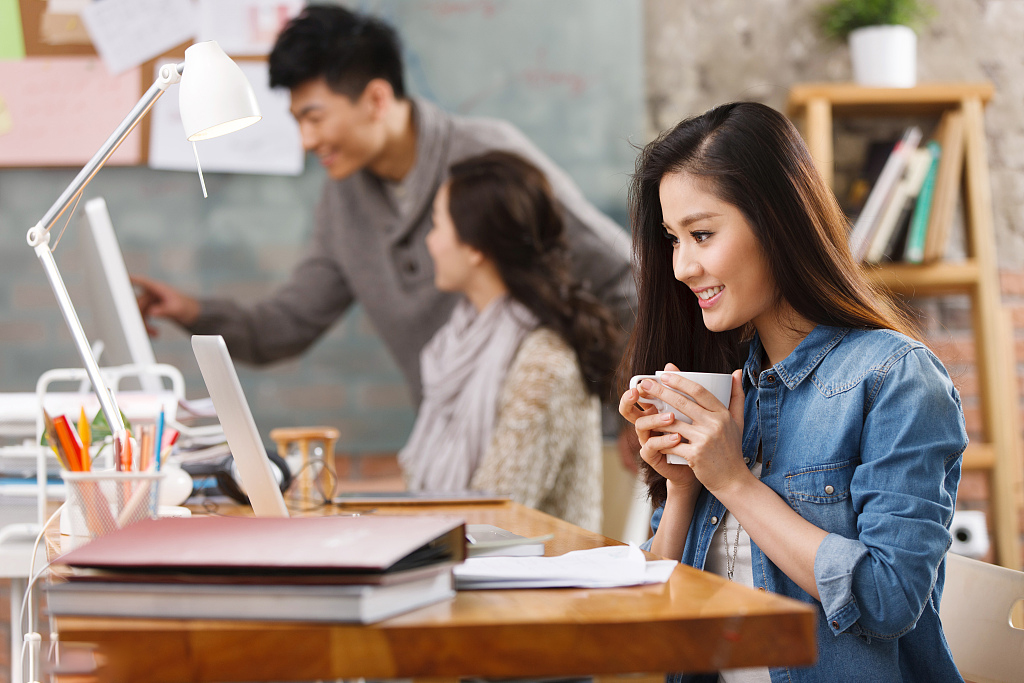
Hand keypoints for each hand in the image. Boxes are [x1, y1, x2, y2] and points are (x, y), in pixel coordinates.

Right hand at [131, 275, 200, 334]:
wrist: (191, 313)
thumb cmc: (186, 307)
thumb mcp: (177, 309)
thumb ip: (164, 310)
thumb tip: (151, 313)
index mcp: (158, 288)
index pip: (142, 282)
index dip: (130, 281)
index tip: (121, 280)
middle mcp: (151, 293)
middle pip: (137, 302)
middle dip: (138, 316)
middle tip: (142, 328)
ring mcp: (149, 300)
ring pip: (138, 312)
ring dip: (144, 324)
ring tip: (155, 334)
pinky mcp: (149, 308)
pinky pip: (142, 317)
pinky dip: (146, 326)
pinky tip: (155, 334)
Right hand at [618, 365, 697, 489]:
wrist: (702, 464)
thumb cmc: (696, 435)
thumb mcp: (693, 410)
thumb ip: (683, 389)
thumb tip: (671, 364)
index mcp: (654, 410)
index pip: (639, 396)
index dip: (636, 388)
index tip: (643, 380)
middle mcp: (647, 424)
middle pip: (628, 410)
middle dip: (628, 400)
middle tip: (638, 392)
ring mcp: (647, 439)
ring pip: (640, 426)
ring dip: (654, 420)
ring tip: (671, 417)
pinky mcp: (652, 456)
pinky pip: (650, 447)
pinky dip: (662, 441)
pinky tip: (676, 438)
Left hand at [631, 364, 747, 494]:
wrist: (732, 480)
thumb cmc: (731, 449)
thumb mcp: (737, 421)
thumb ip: (736, 396)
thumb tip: (736, 371)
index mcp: (722, 414)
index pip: (699, 391)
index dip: (679, 380)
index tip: (664, 374)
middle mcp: (714, 424)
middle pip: (682, 402)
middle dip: (660, 391)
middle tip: (645, 384)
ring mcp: (704, 439)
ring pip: (672, 423)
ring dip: (656, 417)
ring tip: (644, 410)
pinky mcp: (695, 455)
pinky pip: (671, 443)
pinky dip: (660, 440)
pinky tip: (651, 436)